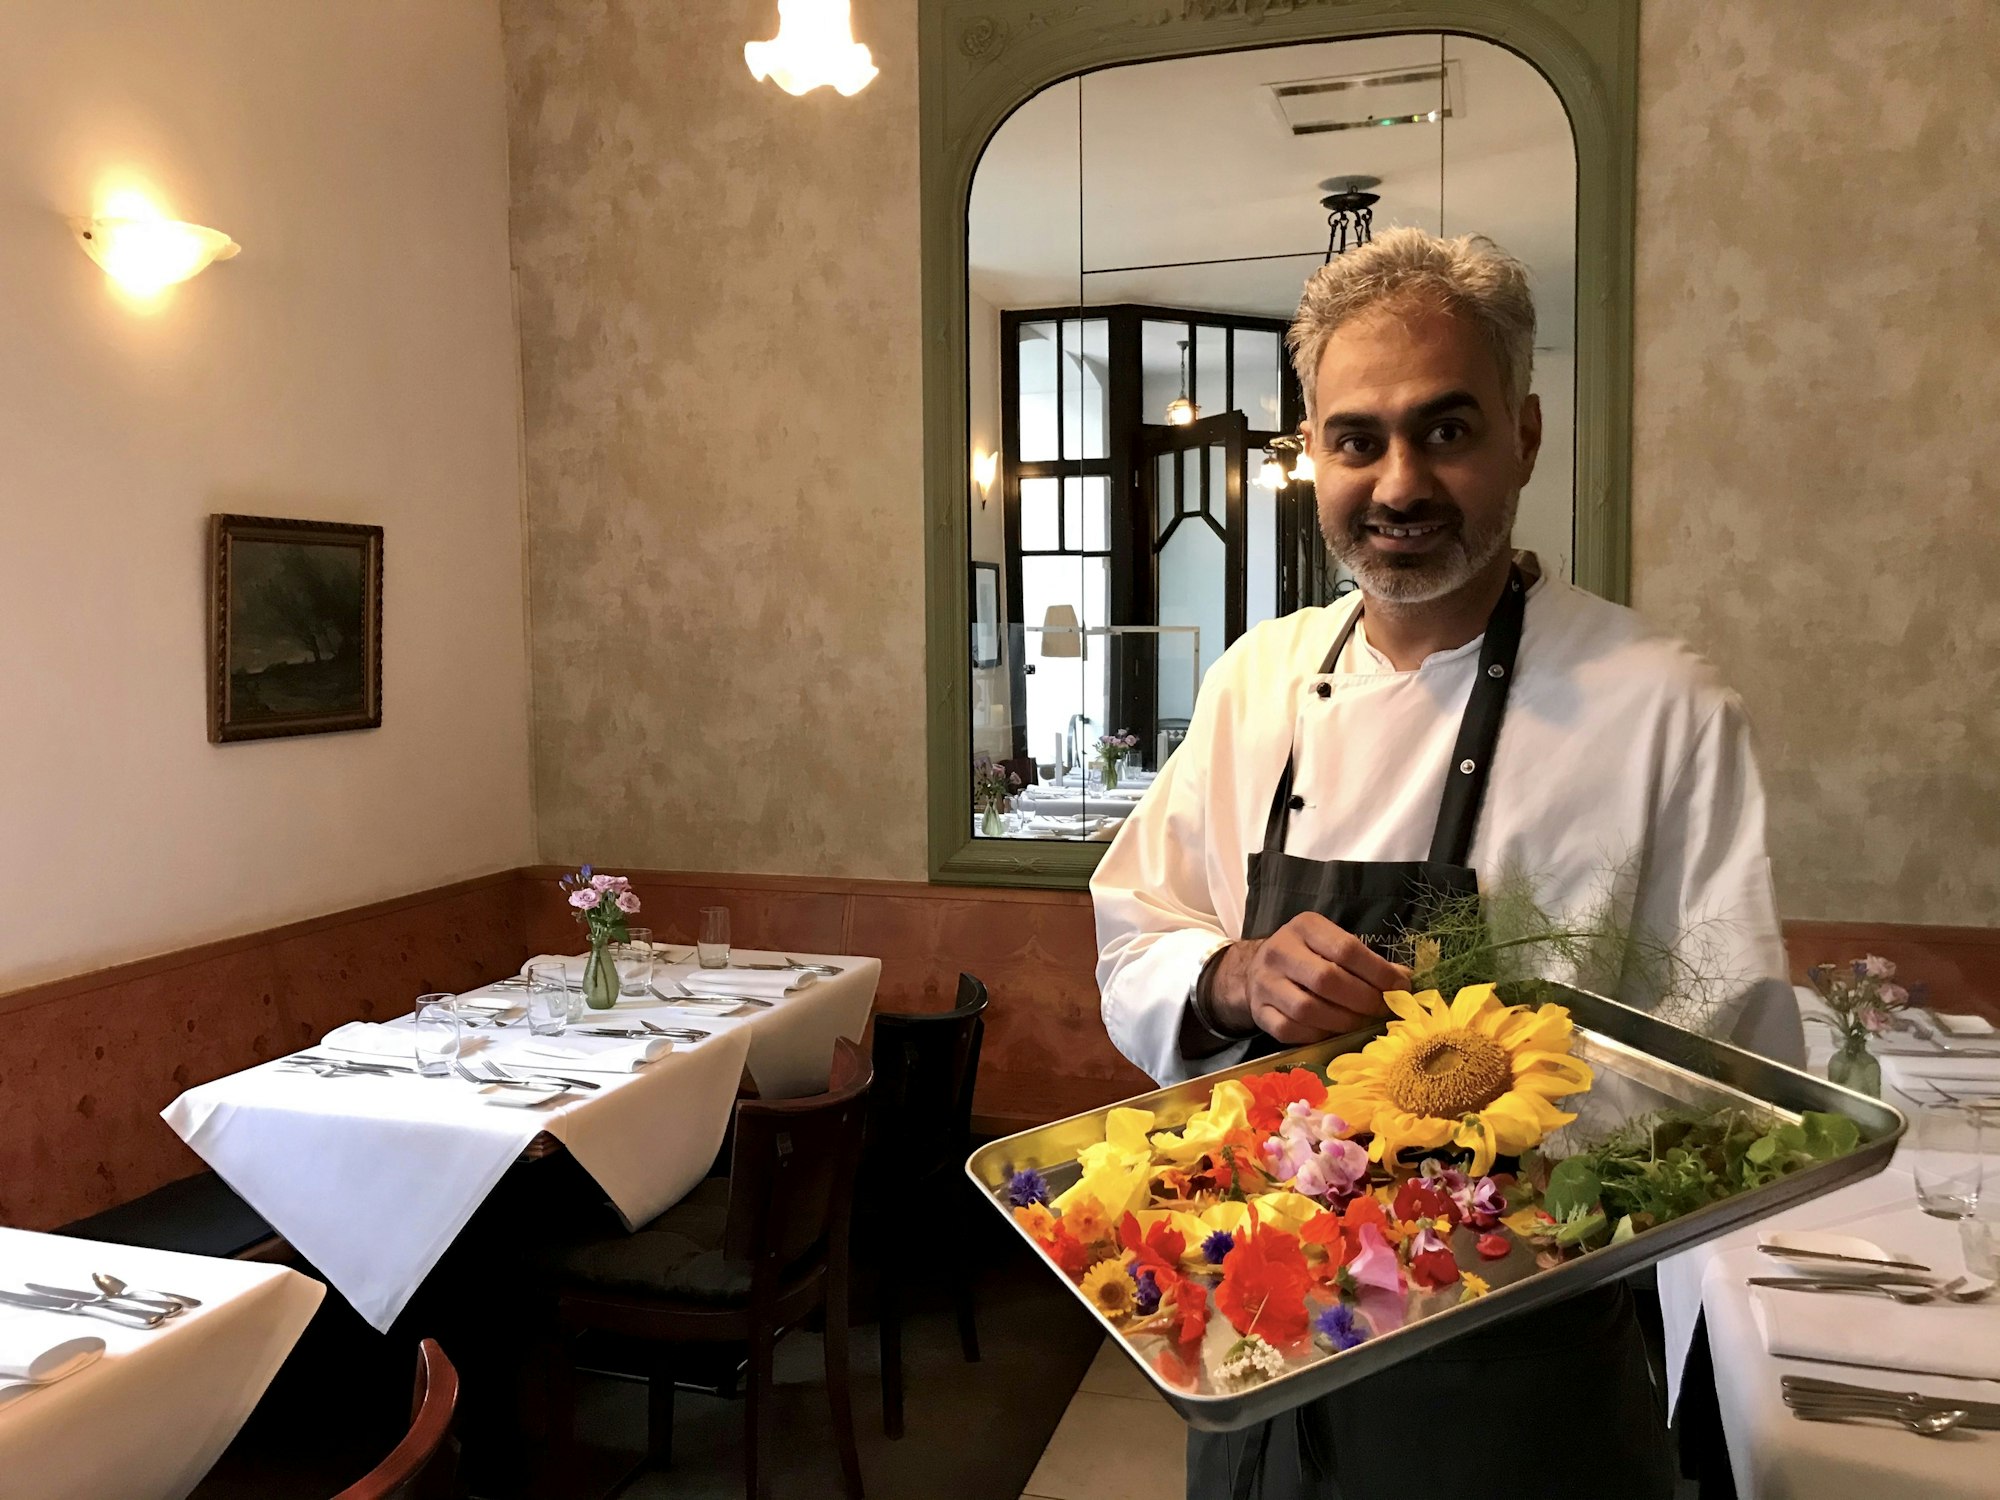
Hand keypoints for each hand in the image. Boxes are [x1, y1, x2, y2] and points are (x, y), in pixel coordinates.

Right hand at [1207, 914, 1409, 1045]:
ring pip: (1307, 1009)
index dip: (1378, 973)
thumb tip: (1405, 981)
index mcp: (1305, 927)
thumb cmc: (1309, 956)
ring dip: (1343, 1021)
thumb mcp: (1334, 945)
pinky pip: (1290, 1030)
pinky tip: (1332, 1031)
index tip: (1400, 988)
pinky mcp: (1259, 1012)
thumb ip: (1367, 961)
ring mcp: (1265, 983)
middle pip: (1326, 979)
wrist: (1257, 969)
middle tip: (1381, 1010)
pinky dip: (1317, 1035)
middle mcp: (1280, 951)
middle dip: (1363, 999)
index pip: (1346, 949)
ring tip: (1360, 1023)